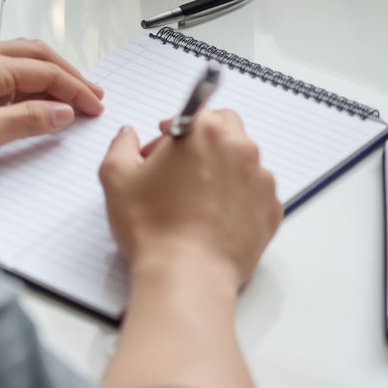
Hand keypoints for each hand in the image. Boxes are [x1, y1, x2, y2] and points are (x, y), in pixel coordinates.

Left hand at [0, 39, 103, 172]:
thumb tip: (62, 112)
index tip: (94, 105)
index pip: (46, 72)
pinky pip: (1, 68)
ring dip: (47, 73)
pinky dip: (25, 79)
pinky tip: (30, 96)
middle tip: (91, 93)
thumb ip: (28, 120)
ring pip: (19, 58)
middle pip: (36, 55)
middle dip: (67, 73)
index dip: (75, 89)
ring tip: (68, 92)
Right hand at [99, 109, 282, 291]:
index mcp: (204, 131)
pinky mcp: (271, 210)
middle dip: (205, 141)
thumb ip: (121, 145)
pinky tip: (216, 217)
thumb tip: (129, 137)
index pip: (196, 111)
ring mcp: (260, 180)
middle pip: (226, 129)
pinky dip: (240, 199)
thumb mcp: (116, 179)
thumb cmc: (153, 228)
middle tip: (181, 167)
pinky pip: (256, 194)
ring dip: (224, 169)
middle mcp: (239, 149)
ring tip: (197, 198)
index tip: (164, 146)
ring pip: (243, 161)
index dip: (175, 129)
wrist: (187, 276)